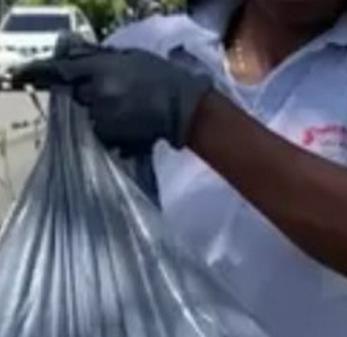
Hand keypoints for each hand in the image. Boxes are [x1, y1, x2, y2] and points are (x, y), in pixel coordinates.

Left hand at [13, 35, 212, 155]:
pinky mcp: (113, 137)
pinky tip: (129, 123)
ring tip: (125, 110)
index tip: (29, 75)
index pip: (63, 71)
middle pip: (79, 95)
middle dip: (90, 94)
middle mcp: (98, 95)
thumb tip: (78, 56)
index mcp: (102, 71)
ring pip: (90, 115)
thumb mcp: (132, 57)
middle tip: (112, 92)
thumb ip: (103, 58)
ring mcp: (105, 118)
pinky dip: (110, 128)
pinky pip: (101, 131)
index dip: (46, 73)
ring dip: (101, 112)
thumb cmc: (164, 78)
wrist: (186, 108)